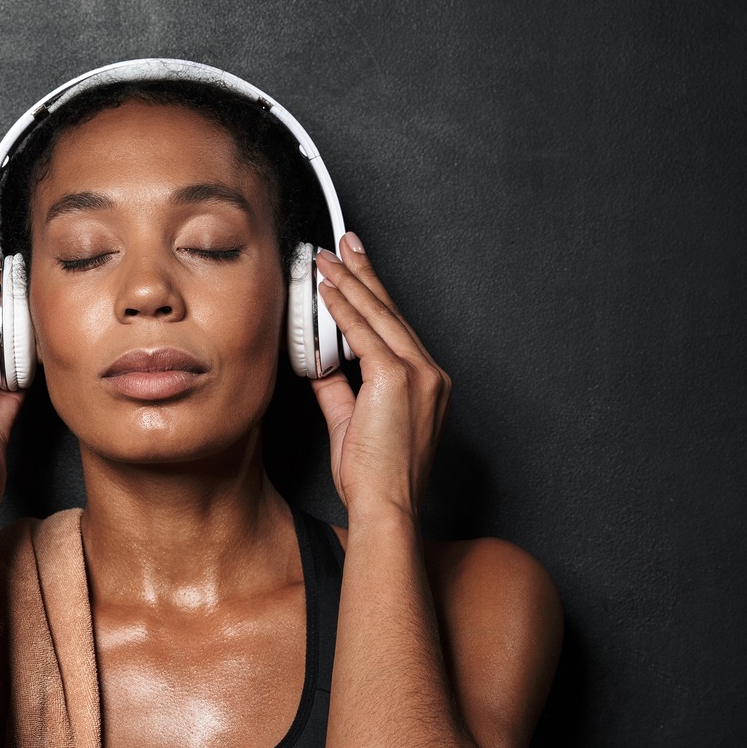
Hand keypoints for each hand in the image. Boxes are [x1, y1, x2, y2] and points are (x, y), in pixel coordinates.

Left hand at [308, 233, 450, 522]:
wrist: (386, 505)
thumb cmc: (373, 477)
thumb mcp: (350, 422)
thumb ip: (336, 386)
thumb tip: (316, 361)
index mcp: (427, 383)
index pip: (394, 329)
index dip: (372, 296)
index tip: (354, 271)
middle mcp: (430, 373)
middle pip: (390, 312)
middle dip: (364, 273)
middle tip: (345, 242)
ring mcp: (419, 374)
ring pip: (378, 315)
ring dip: (350, 281)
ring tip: (327, 256)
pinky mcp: (397, 379)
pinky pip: (364, 333)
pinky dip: (342, 307)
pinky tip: (325, 289)